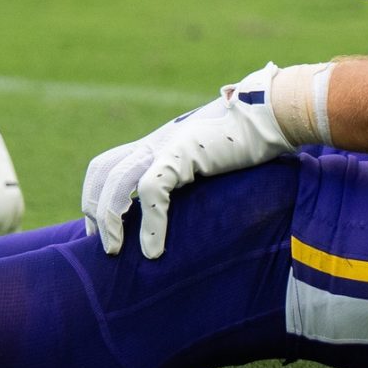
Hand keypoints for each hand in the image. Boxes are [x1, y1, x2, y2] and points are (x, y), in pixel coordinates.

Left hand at [86, 64, 296, 257]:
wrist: (273, 115)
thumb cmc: (251, 142)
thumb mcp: (210, 162)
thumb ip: (191, 179)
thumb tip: (187, 214)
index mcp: (158, 143)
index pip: (108, 164)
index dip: (96, 195)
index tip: (102, 229)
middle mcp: (156, 142)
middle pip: (102, 170)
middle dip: (94, 208)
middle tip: (104, 245)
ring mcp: (167, 144)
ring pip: (117, 181)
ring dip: (110, 219)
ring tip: (116, 251)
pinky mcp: (183, 152)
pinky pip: (152, 190)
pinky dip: (149, 224)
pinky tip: (154, 250)